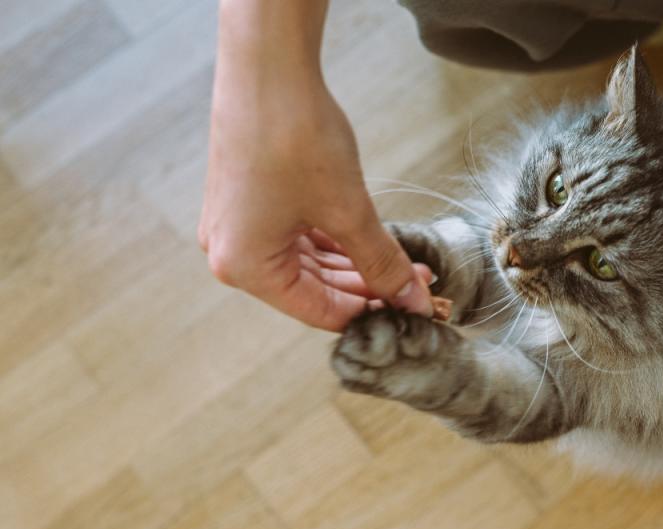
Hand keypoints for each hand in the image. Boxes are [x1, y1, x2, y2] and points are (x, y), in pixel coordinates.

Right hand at [198, 0, 432, 330]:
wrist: (268, 67)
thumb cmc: (295, 137)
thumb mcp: (348, 211)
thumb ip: (382, 262)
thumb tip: (412, 299)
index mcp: (244, 267)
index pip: (319, 311)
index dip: (371, 311)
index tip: (411, 306)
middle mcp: (231, 252)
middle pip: (312, 288)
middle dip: (367, 285)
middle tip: (415, 282)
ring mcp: (237, 225)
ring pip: (307, 262)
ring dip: (354, 264)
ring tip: (402, 261)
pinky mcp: (248, 200)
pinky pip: (296, 235)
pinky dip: (334, 241)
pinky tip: (369, 240)